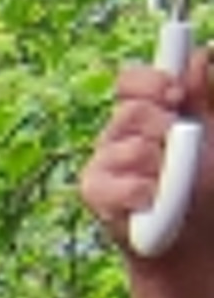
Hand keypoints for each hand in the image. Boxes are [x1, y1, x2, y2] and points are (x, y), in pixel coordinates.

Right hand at [83, 48, 213, 297]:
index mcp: (147, 115)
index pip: (132, 81)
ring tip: (171, 185)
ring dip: (159, 165)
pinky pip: (114, 183)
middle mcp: (119, 136)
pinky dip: (141, 192)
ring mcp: (103, 165)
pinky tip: (152, 203)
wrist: (196, 243)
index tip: (177, 94)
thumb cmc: (207, 189)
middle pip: (128, 111)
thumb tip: (201, 54)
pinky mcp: (95, 195)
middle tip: (180, 145)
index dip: (150, 80)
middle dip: (162, 125)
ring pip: (126, 147)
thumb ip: (207, 97)